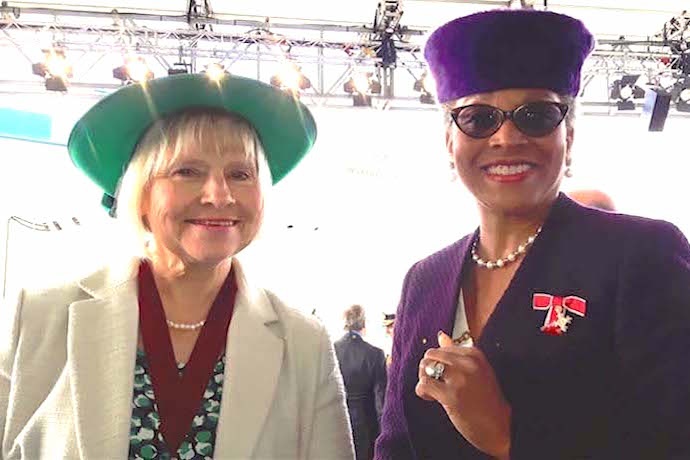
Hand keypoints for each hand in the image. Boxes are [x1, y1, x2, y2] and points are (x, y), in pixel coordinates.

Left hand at [415, 332, 510, 457]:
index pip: (442, 348)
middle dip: (427, 369)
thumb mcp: (477, 371)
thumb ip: (457, 353)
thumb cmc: (487, 400)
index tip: (445, 377)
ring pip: (425, 368)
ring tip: (433, 392)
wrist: (500, 426)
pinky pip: (424, 385)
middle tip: (435, 383)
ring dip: (424, 380)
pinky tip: (431, 399)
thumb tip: (441, 335)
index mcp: (475, 354)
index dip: (438, 362)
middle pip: (431, 355)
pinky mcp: (451, 396)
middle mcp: (468, 363)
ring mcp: (460, 379)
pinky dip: (422, 392)